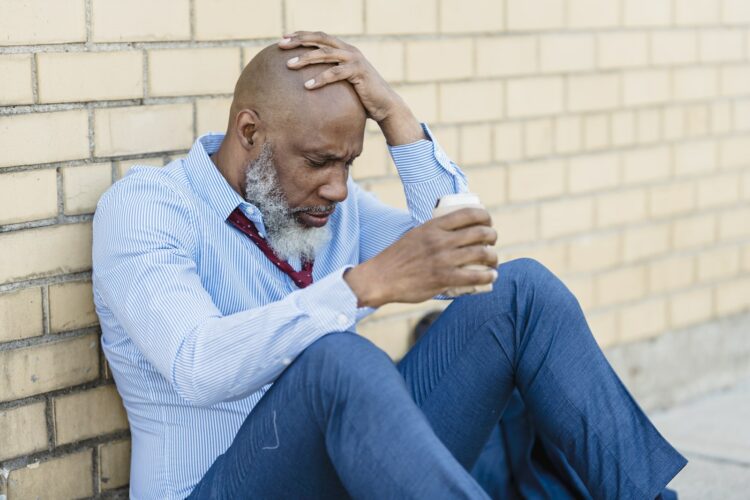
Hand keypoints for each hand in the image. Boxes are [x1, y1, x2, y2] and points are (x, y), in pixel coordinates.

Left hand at [279, 31, 423, 144]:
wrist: (384, 104)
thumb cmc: (361, 96)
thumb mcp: (343, 82)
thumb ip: (329, 76)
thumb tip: (305, 83)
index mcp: (344, 49)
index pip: (319, 37)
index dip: (301, 35)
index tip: (283, 38)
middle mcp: (349, 50)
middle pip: (320, 39)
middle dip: (299, 40)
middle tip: (280, 44)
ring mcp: (355, 60)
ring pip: (325, 54)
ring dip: (305, 58)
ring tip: (289, 64)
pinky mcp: (359, 72)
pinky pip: (335, 73)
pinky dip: (320, 78)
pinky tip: (306, 86)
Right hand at [344, 208, 498, 307]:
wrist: (381, 278)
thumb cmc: (398, 258)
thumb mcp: (415, 235)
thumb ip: (433, 233)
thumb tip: (452, 233)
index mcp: (433, 226)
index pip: (468, 213)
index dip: (485, 216)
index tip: (488, 222)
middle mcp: (440, 240)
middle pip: (480, 233)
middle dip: (493, 236)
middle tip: (492, 242)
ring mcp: (443, 259)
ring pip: (481, 253)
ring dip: (493, 257)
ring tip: (493, 262)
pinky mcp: (443, 279)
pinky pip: (475, 276)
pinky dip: (488, 276)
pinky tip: (491, 276)